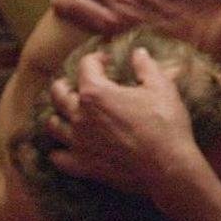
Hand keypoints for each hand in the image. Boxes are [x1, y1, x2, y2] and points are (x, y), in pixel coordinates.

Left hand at [46, 47, 213, 201]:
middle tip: (78, 85)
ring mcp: (78, 143)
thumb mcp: (162, 88)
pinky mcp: (82, 166)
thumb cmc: (165, 125)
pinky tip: (69, 147)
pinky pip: (57, 157)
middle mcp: (80, 116)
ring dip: (59, 115)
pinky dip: (60, 150)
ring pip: (52, 125)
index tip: (107, 61)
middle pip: (58, 93)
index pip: (86, 66)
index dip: (97, 59)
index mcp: (96, 92)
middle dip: (67, 84)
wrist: (168, 168)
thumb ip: (146, 67)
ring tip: (68, 113)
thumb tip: (138, 53)